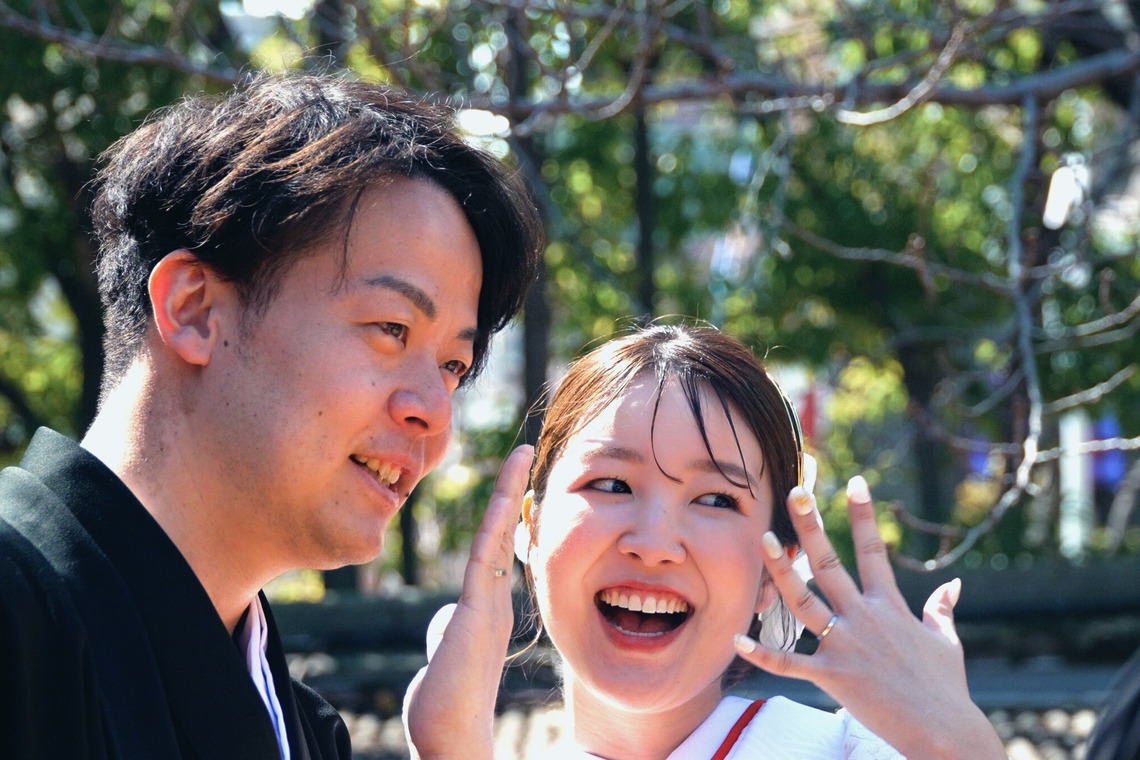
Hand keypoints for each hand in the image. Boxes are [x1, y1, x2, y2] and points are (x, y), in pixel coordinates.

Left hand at [402, 445, 533, 759]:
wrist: (450, 735)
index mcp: (487, 609)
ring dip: (510, 491)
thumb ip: (452, 632)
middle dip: (514, 490)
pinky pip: (488, 550)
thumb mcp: (447, 657)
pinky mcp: (479, 607)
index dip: (506, 513)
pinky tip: (508, 488)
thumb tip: (448, 621)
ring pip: (499, 534)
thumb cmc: (444, 706)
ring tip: (519, 454)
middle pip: (504, 532)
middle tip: (523, 452)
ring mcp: (489, 602)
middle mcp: (494, 600)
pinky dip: (499, 515)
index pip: (496, 548)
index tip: (516, 483)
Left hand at [733, 476, 1005, 759]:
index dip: (864, 515)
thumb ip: (941, 610)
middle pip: (831, 564)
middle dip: (811, 526)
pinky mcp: (834, 676)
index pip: (873, 551)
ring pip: (804, 601)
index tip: (855, 482)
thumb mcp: (947, 642)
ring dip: (781, 571)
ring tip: (763, 540)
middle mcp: (865, 618)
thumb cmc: (946, 690)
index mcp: (890, 607)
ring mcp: (847, 646)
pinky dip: (762, 653)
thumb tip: (953, 585)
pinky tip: (737, 639)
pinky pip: (789, 663)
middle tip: (795, 492)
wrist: (945, 734)